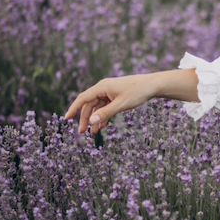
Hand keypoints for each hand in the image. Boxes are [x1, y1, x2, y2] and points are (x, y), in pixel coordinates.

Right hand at [64, 69, 199, 133]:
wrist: (153, 85)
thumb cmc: (137, 92)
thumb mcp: (121, 105)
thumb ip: (106, 113)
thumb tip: (91, 122)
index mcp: (102, 87)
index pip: (83, 98)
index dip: (73, 109)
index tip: (66, 119)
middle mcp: (103, 88)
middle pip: (89, 105)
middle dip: (85, 119)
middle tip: (82, 133)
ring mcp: (109, 92)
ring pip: (97, 107)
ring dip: (95, 120)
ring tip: (93, 133)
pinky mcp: (115, 96)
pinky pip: (105, 107)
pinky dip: (103, 116)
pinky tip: (102, 126)